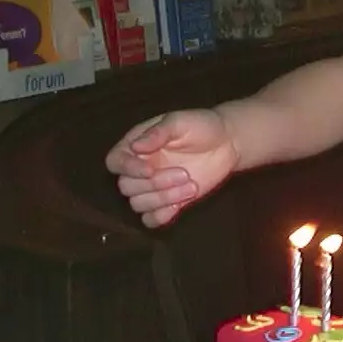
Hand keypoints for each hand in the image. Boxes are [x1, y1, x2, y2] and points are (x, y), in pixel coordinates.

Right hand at [106, 108, 238, 227]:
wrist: (227, 143)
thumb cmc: (201, 126)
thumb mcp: (180, 121)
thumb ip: (158, 132)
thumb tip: (136, 146)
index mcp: (136, 145)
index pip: (115, 161)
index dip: (127, 168)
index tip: (150, 169)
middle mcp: (139, 168)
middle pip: (126, 187)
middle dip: (155, 184)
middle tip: (184, 173)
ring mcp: (153, 187)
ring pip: (138, 204)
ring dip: (162, 199)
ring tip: (190, 185)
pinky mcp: (167, 203)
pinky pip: (150, 219)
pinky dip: (161, 216)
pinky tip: (179, 206)